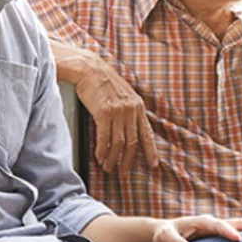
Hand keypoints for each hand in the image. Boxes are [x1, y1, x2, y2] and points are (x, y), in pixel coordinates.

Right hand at [73, 55, 158, 173]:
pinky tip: (99, 157)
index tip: (153, 165)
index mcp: (138, 106)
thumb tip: (129, 128)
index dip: (151, 151)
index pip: (147, 134)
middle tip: (122, 172)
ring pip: (118, 143)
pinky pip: (104, 138)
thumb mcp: (124, 94)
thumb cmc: (103, 81)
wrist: (89, 69)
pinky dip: (102, 150)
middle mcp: (130, 110)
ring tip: (108, 167)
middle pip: (132, 143)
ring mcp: (117, 112)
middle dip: (127, 160)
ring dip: (113, 158)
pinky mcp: (103, 113)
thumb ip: (129, 109)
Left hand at [151, 216, 241, 241]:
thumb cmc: (164, 235)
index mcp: (200, 222)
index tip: (237, 239)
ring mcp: (216, 229)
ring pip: (239, 227)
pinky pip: (236, 235)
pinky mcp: (218, 237)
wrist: (164, 233)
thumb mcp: (165, 238)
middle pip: (235, 222)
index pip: (216, 225)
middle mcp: (211, 223)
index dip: (227, 231)